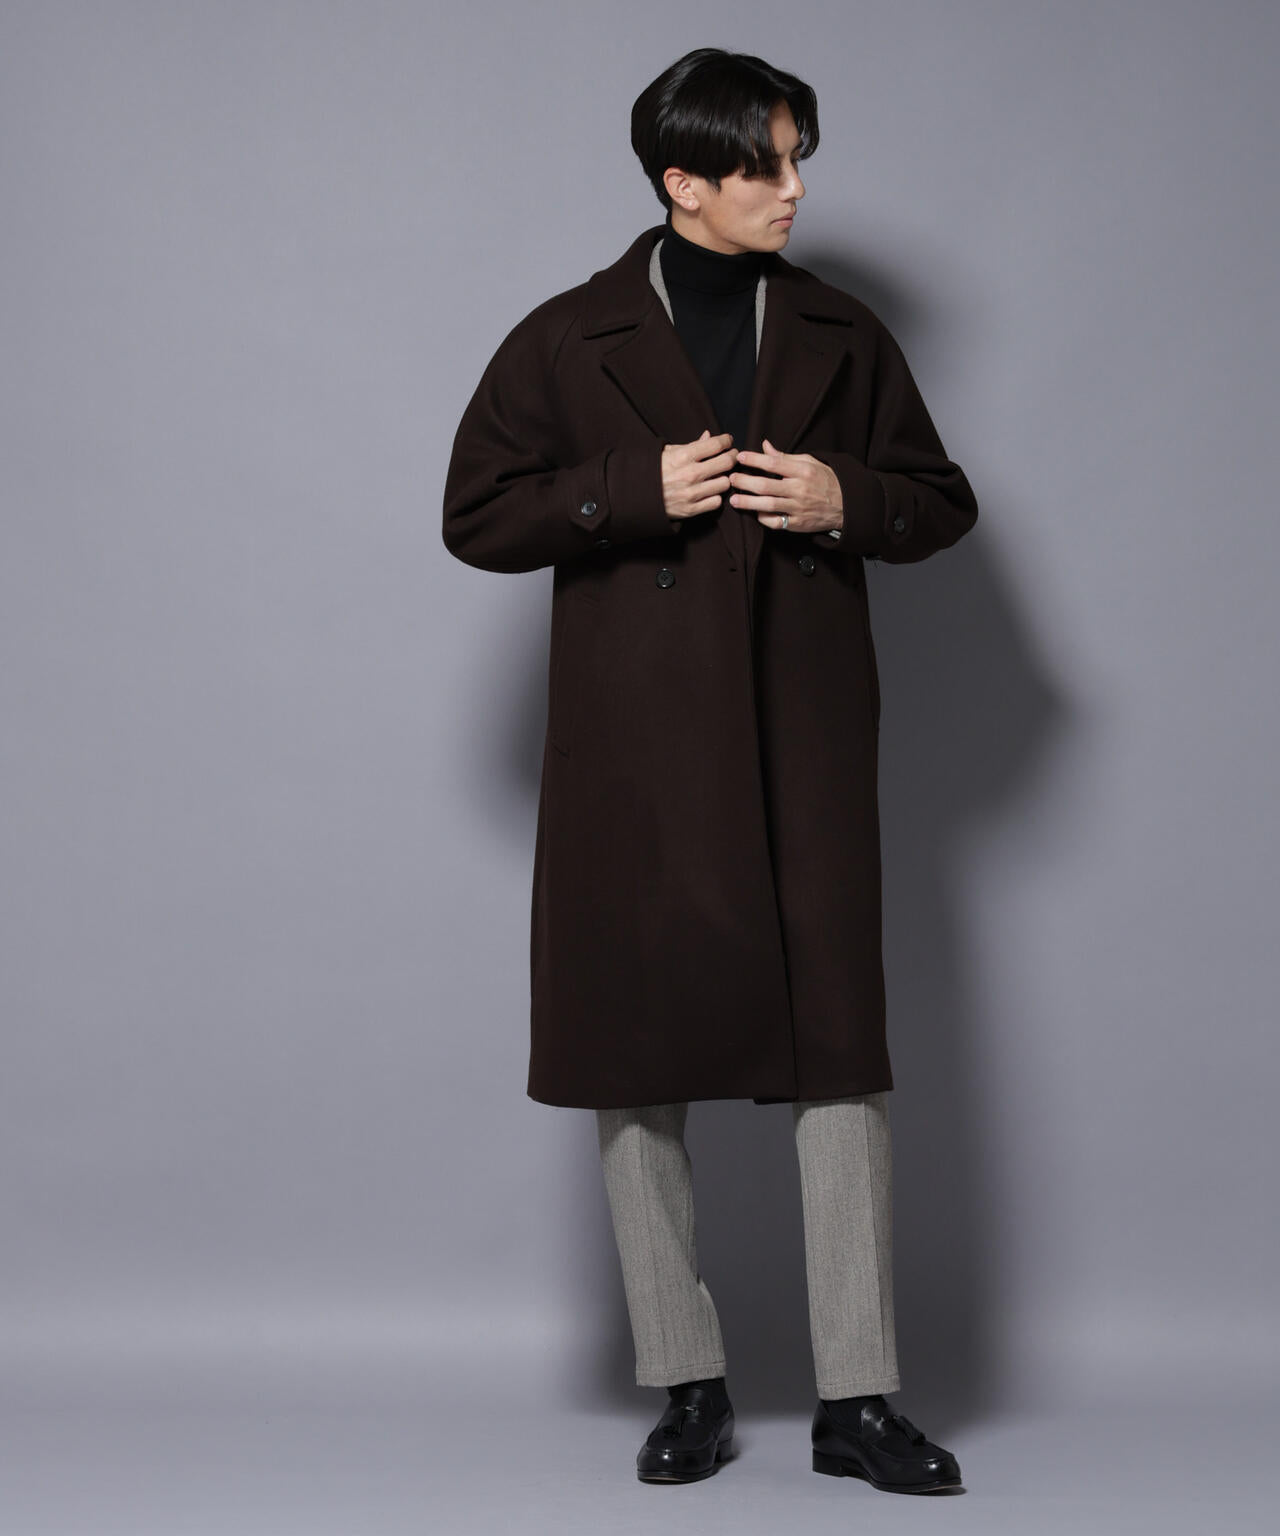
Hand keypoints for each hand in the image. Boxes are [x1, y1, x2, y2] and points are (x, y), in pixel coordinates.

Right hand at [661, 430, 737, 521]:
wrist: (637, 495)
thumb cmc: (655, 470)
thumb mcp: (669, 452)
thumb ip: (692, 444)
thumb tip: (709, 435)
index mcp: (683, 456)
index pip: (716, 444)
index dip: (726, 441)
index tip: (728, 441)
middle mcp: (690, 474)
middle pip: (726, 462)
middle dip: (732, 456)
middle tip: (732, 456)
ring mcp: (692, 493)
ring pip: (725, 483)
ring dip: (724, 478)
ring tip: (719, 475)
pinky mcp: (692, 509)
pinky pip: (716, 502)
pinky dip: (715, 496)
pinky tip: (711, 491)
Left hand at [728, 438, 843, 532]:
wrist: (846, 505)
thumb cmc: (825, 480)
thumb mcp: (810, 462)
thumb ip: (785, 457)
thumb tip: (765, 446)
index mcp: (802, 471)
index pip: (774, 464)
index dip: (754, 459)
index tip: (740, 457)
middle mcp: (799, 490)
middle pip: (766, 486)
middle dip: (745, 482)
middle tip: (731, 478)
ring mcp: (798, 508)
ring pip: (768, 505)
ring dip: (748, 502)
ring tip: (734, 499)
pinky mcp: (797, 524)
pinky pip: (776, 522)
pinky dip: (763, 518)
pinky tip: (754, 512)